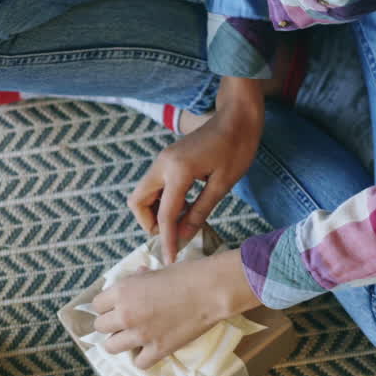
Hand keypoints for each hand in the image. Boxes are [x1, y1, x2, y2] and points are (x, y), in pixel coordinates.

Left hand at [91, 248, 260, 368]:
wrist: (212, 290)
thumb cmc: (187, 274)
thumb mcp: (158, 271)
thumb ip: (140, 279)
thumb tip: (136, 277)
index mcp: (123, 291)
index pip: (97, 305)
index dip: (107, 305)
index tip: (116, 306)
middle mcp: (126, 314)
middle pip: (100, 327)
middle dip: (111, 324)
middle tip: (125, 321)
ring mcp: (140, 335)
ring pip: (111, 347)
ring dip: (120, 342)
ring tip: (132, 338)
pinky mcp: (157, 351)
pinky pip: (138, 362)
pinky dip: (143, 357)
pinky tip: (151, 349)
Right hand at [128, 77, 264, 262]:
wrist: (237, 115)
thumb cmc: (237, 147)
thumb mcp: (223, 184)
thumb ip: (200, 211)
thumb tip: (183, 236)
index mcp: (177, 171)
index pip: (165, 215)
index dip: (167, 240)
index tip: (170, 260)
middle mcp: (162, 164)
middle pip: (137, 202)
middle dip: (150, 224)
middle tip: (173, 233)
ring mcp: (162, 160)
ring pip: (143, 193)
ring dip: (155, 212)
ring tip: (182, 220)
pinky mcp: (167, 159)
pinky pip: (154, 185)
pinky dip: (162, 200)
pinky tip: (185, 205)